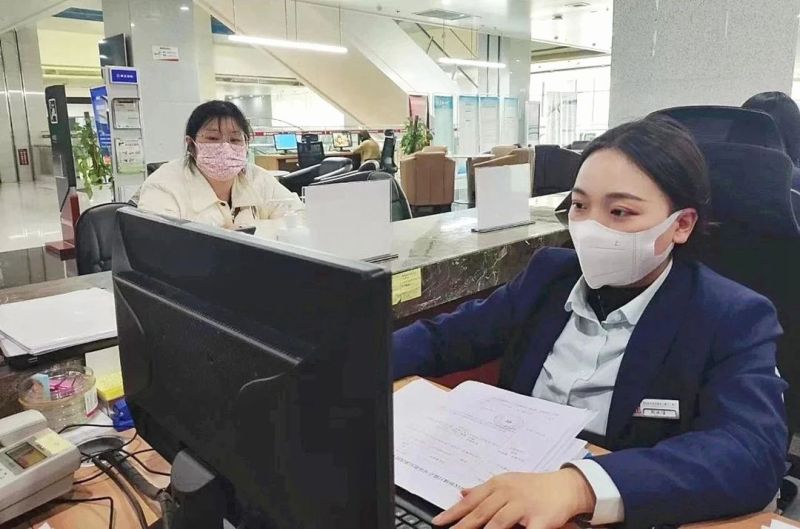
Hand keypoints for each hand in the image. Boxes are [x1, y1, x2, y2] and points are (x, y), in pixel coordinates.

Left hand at [432, 468, 595, 528]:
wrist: (567, 486)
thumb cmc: (534, 486)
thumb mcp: (507, 482)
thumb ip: (484, 490)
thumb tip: (462, 492)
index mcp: (498, 485)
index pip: (471, 500)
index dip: (454, 512)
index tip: (439, 521)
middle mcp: (509, 493)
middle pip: (481, 513)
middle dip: (462, 525)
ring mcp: (524, 506)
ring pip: (498, 522)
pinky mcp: (540, 519)